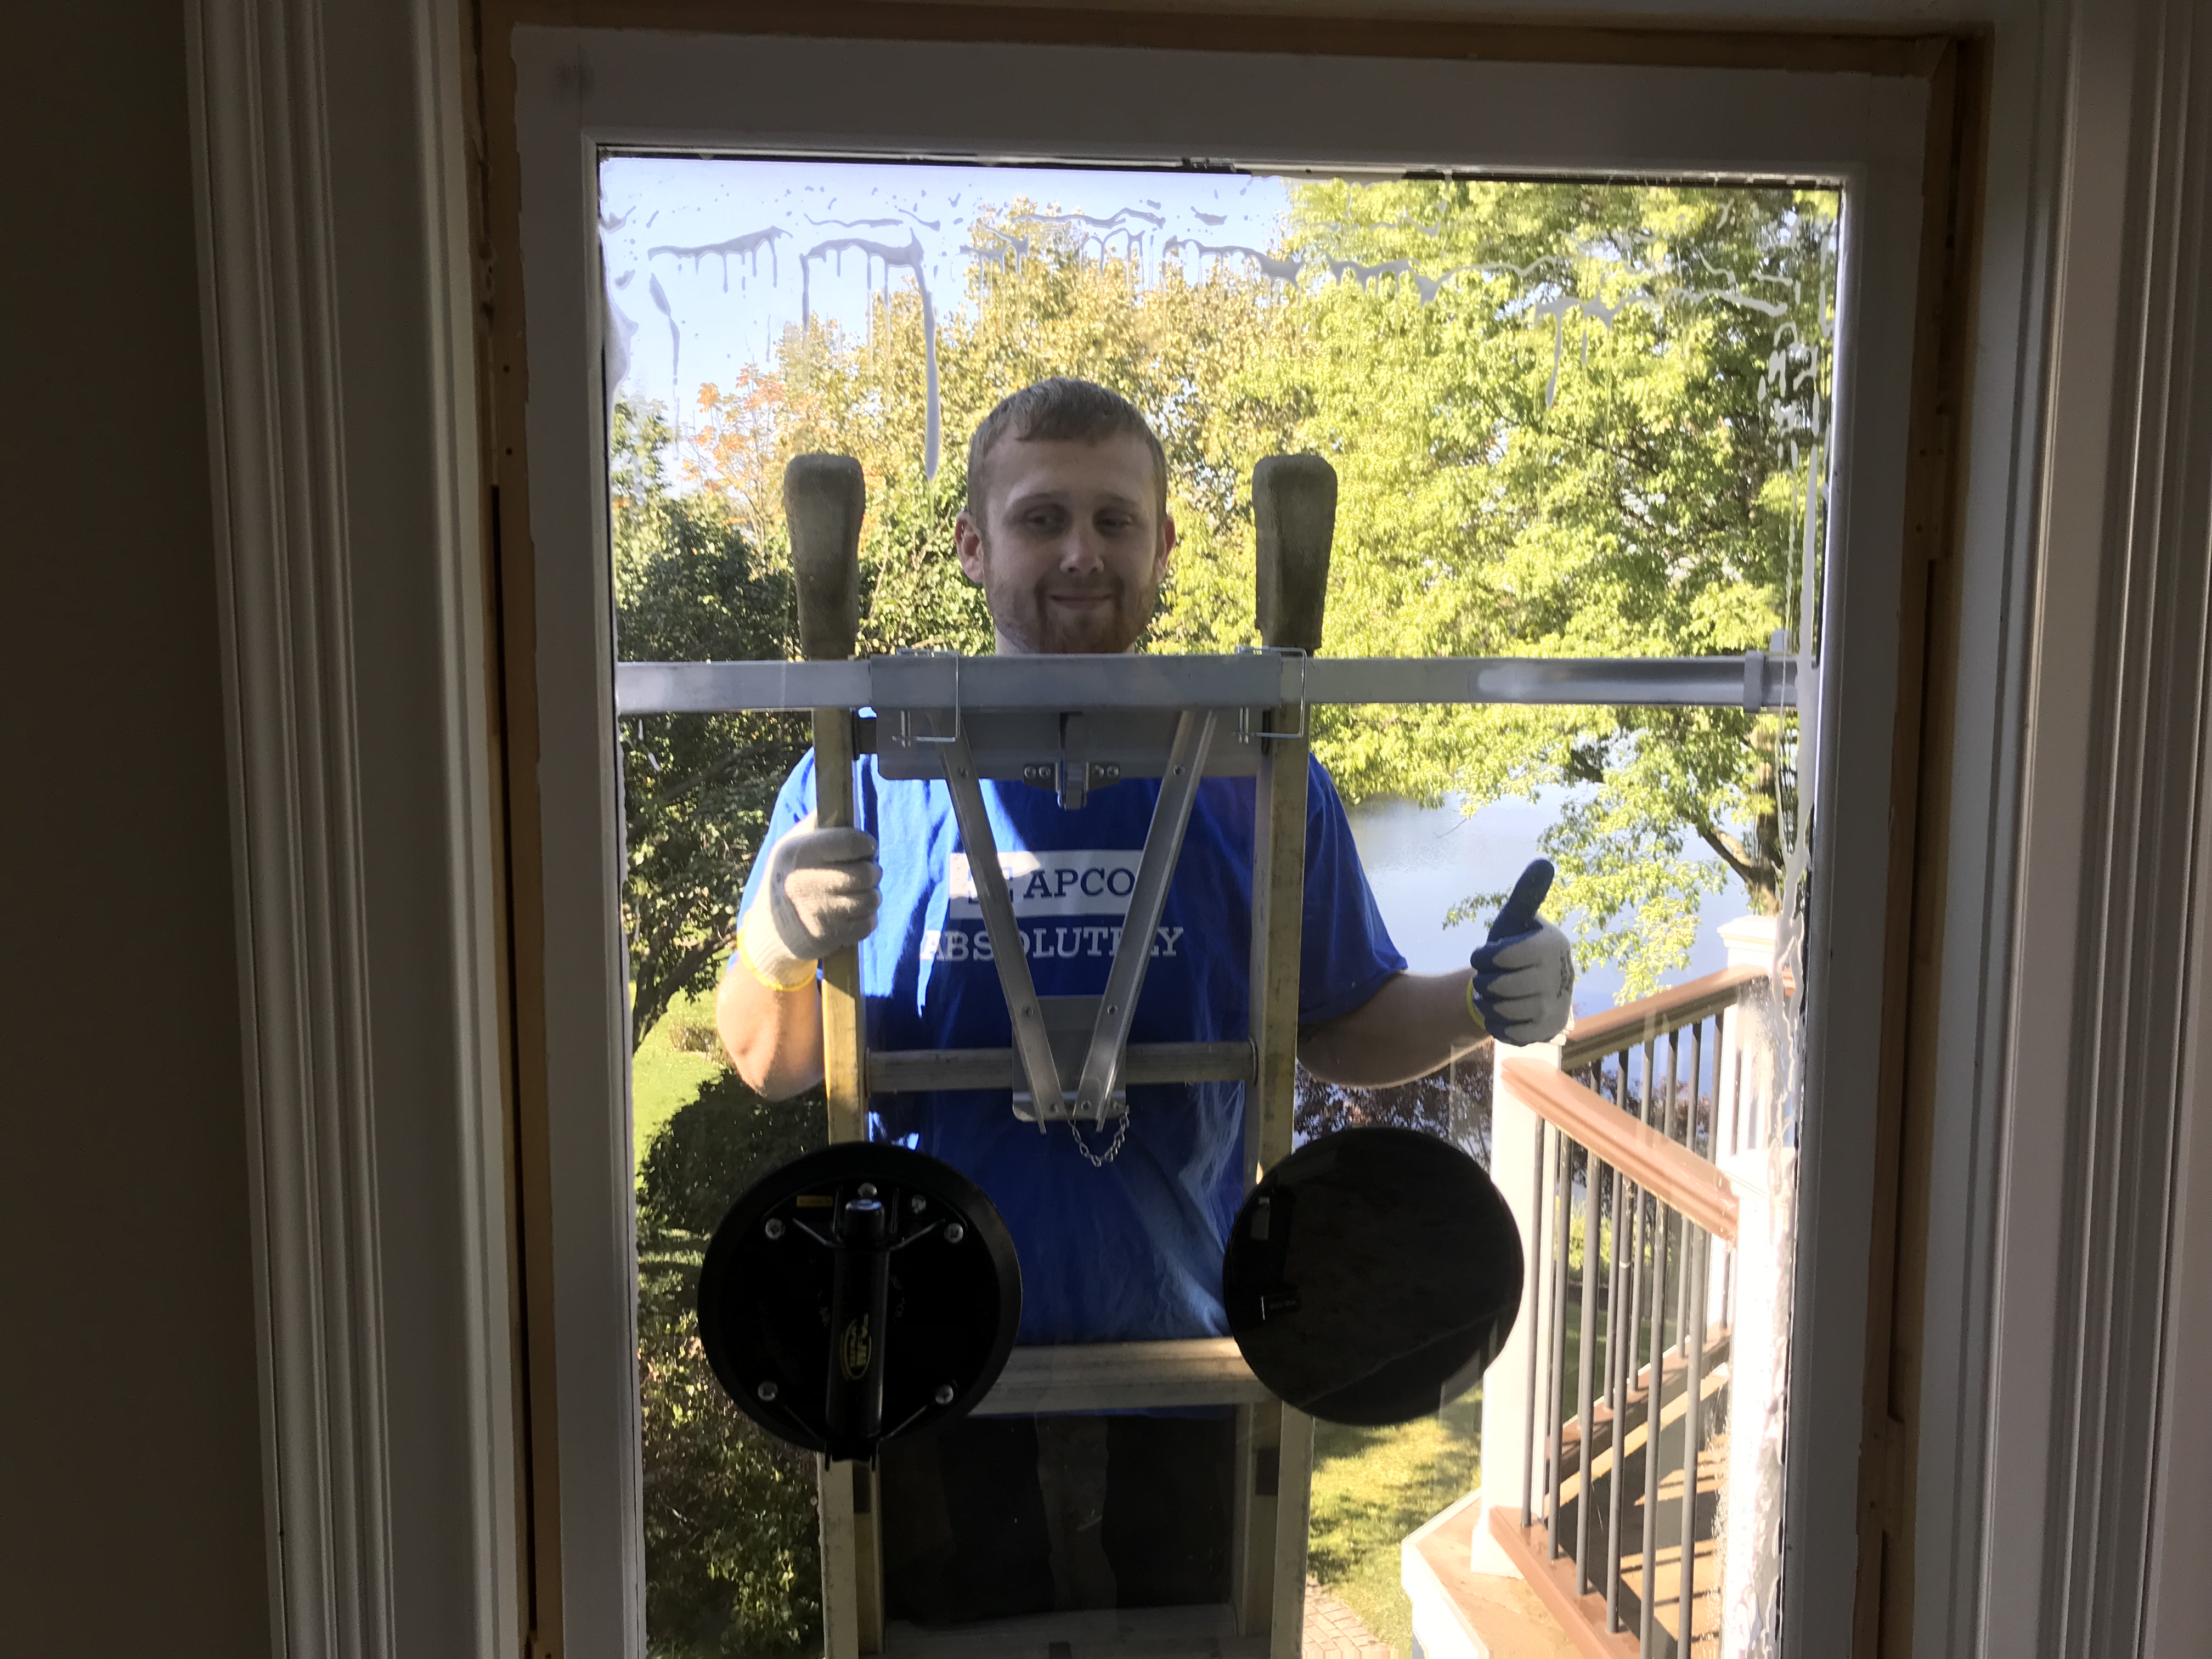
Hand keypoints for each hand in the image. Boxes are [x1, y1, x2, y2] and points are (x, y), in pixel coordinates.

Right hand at [738, 813, 880, 991]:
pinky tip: (854, 913)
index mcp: (799, 852)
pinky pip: (867, 924)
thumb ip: (817, 824)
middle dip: (873, 872)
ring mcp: (817, 911)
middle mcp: (806, 881)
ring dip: (872, 896)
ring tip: (861, 893)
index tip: (867, 848)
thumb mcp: (791, 845)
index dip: (866, 844)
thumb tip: (841, 799)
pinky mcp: (827, 936)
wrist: (769, 930)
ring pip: (870, 900)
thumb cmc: (788, 877)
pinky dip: (867, 919)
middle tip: (867, 873)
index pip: (851, 842)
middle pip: (866, 873)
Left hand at [1468, 859, 1574, 1044]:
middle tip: (1487, 978)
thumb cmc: (1515, 948)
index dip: (1484, 958)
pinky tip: (1500, 1013)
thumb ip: (1526, 895)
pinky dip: (1495, 1024)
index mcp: (1552, 944)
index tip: (1481, 956)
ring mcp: (1557, 1006)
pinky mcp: (1548, 1030)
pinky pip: (1509, 1032)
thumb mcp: (1516, 921)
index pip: (1504, 955)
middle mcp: (1561, 976)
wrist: (1526, 988)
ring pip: (1502, 1010)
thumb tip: (1544, 862)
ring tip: (1492, 995)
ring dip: (1487, 1003)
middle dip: (1484, 982)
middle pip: (1499, 986)